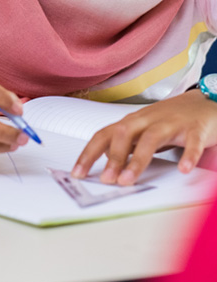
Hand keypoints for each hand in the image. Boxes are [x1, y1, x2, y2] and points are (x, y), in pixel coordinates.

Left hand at [72, 91, 216, 184]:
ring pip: (151, 138)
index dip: (88, 153)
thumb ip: (127, 142)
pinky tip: (183, 169)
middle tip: (106, 180)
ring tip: (128, 180)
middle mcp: (148, 119)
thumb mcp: (144, 129)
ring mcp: (171, 123)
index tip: (77, 172)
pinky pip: (191, 142)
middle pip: (124, 134)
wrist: (204, 102)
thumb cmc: (171, 118)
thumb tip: (105, 157)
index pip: (103, 135)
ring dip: (138, 160)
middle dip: (113, 158)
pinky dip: (187, 156)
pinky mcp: (195, 129)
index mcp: (132, 121)